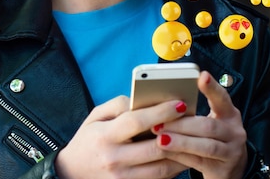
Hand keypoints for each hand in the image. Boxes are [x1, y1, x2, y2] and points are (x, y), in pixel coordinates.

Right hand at [55, 96, 189, 178]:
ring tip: (195, 139)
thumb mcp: (95, 117)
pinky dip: (173, 169)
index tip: (180, 103)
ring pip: (162, 167)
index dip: (160, 112)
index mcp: (104, 136)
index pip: (136, 121)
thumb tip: (142, 99)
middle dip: (179, 133)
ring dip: (182, 154)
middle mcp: (114, 158)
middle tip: (196, 121)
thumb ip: (117, 105)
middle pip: (154, 147)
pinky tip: (182, 156)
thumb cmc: (88, 140)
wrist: (73, 173)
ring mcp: (123, 177)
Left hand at [154, 71, 247, 178]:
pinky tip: (165, 152)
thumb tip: (161, 102)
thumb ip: (191, 113)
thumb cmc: (209, 139)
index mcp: (229, 114)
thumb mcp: (207, 124)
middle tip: (158, 121)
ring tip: (160, 138)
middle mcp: (235, 132)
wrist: (227, 171)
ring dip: (180, 141)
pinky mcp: (224, 171)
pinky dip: (179, 156)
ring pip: (205, 146)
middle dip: (181, 123)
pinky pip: (198, 162)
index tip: (201, 76)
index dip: (212, 88)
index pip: (222, 98)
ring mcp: (232, 153)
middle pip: (208, 125)